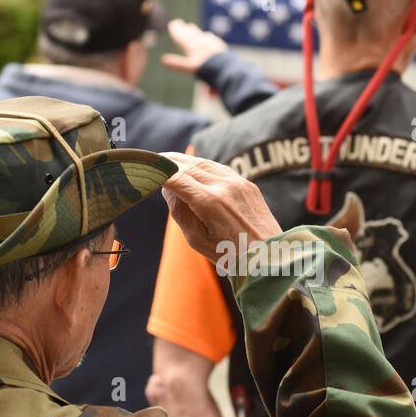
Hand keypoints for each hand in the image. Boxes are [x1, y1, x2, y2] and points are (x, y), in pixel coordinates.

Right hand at [159, 19, 227, 74]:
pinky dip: (206, 36)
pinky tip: (208, 35)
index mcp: (192, 45)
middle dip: (184, 29)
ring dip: (194, 31)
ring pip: (200, 34)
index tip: (172, 24)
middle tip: (179, 23)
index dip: (176, 30)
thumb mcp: (189, 67)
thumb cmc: (207, 68)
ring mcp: (211, 43)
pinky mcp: (219, 46)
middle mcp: (201, 41)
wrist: (227, 67)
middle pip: (190, 33)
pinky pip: (211, 38)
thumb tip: (162, 60)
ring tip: (191, 27)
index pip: (182, 35)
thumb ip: (176, 63)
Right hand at [159, 152, 281, 261]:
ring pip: (204, 163)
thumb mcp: (197, 240)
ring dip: (185, 160)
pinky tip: (193, 168)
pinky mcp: (247, 183)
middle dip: (168, 161)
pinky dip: (202, 166)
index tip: (145, 169)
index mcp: (209, 202)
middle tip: (152, 161)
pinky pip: (220, 168)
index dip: (158, 171)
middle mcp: (224, 186)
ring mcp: (238, 182)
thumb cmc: (230, 255)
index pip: (175, 178)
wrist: (270, 256)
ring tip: (169, 160)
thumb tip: (168, 187)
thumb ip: (179, 212)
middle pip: (188, 166)